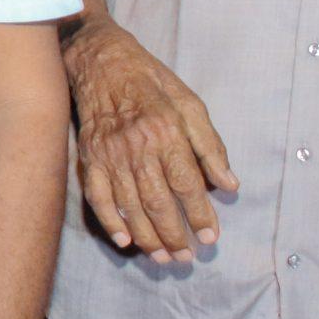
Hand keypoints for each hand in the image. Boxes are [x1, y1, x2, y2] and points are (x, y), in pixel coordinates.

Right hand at [66, 19, 236, 262]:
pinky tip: (124, 240)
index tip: (212, 237)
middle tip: (187, 257)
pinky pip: (98, 196)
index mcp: (166, 132)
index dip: (201, 215)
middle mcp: (137, 147)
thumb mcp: (190, 103)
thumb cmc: (151, 80)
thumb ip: (210, 145)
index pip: (187, 184)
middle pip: (158, 202)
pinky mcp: (90, 156)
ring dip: (147, 237)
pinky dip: (110, 221)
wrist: (100, 60)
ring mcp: (110, 154)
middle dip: (175, 235)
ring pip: (130, 205)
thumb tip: (229, 183)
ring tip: (163, 258)